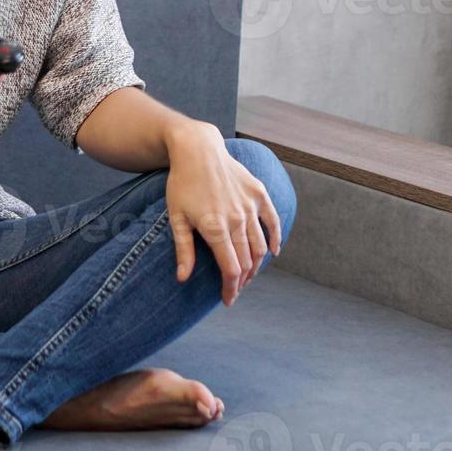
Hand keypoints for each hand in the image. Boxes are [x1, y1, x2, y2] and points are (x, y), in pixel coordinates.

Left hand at [164, 125, 283, 305]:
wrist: (198, 149)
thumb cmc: (182, 183)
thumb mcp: (176, 217)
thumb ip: (183, 250)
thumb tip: (183, 279)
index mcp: (215, 228)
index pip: (231, 269)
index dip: (231, 289)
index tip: (228, 300)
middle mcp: (237, 219)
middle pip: (247, 261)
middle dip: (242, 281)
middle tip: (235, 289)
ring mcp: (251, 206)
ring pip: (260, 246)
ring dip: (256, 265)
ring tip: (248, 275)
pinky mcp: (259, 194)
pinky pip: (273, 222)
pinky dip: (275, 239)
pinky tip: (273, 252)